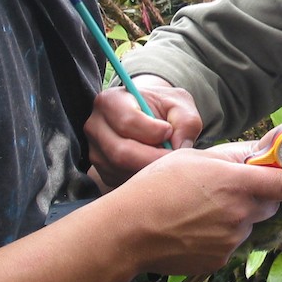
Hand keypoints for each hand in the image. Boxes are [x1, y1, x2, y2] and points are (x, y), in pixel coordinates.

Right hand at [85, 79, 203, 187]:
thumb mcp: (179, 104)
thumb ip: (186, 121)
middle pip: (122, 152)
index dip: (153, 131)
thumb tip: (180, 147)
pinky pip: (122, 181)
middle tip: (174, 156)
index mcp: (111, 100)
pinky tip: (154, 165)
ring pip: (122, 169)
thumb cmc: (164, 109)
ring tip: (165, 158)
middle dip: (153, 158)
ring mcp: (95, 150)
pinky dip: (143, 178)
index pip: (127, 121)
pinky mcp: (102, 171)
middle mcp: (95, 126)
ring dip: (149, 169)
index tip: (169, 131)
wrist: (150, 117)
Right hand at [109, 141, 281, 278]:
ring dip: (238, 217)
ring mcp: (232, 239)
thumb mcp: (195, 158)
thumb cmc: (156, 188)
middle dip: (259, 198)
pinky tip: (195, 229)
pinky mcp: (220, 260)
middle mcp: (240, 212)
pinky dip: (222, 236)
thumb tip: (260, 151)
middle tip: (228, 191)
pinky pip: (233, 244)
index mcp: (237, 182)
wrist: (127, 232)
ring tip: (201, 211)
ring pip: (251, 225)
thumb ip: (234, 156)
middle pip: (269, 205)